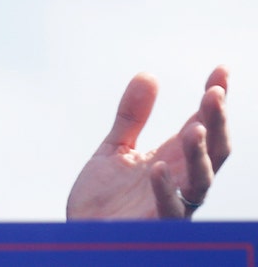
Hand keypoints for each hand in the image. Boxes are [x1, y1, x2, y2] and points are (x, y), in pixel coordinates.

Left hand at [67, 66, 228, 218]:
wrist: (84, 235)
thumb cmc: (105, 198)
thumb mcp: (115, 149)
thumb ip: (131, 116)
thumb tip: (148, 75)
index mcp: (174, 157)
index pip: (203, 123)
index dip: (215, 98)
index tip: (222, 70)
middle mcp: (181, 179)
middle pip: (213, 149)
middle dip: (217, 122)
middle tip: (215, 93)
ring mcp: (172, 203)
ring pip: (200, 181)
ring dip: (200, 154)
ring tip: (195, 127)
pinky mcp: (156, 225)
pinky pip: (169, 209)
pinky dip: (166, 188)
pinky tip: (159, 167)